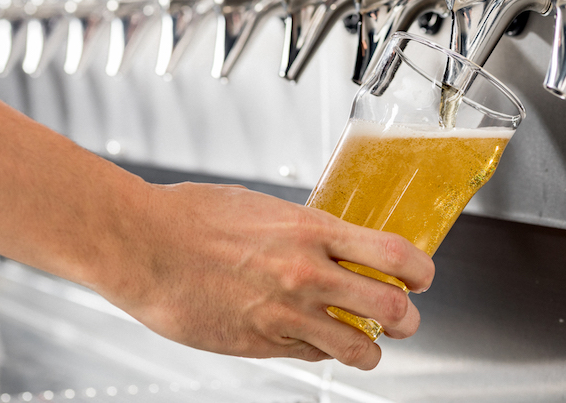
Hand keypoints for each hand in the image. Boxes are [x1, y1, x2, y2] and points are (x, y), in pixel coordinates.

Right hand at [109, 182, 433, 369]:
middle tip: (407, 317)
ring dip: (372, 349)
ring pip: (356, 346)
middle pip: (389, 306)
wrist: (142, 245)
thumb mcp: (266, 208)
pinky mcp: (260, 343)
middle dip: (408, 317)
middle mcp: (306, 274)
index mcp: (312, 231)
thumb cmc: (195, 217)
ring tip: (371, 345)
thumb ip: (307, 230)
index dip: (421, 270)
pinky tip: (320, 342)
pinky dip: (324, 353)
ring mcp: (285, 314)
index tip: (424, 276)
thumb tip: (335, 242)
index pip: (393, 253)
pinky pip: (311, 356)